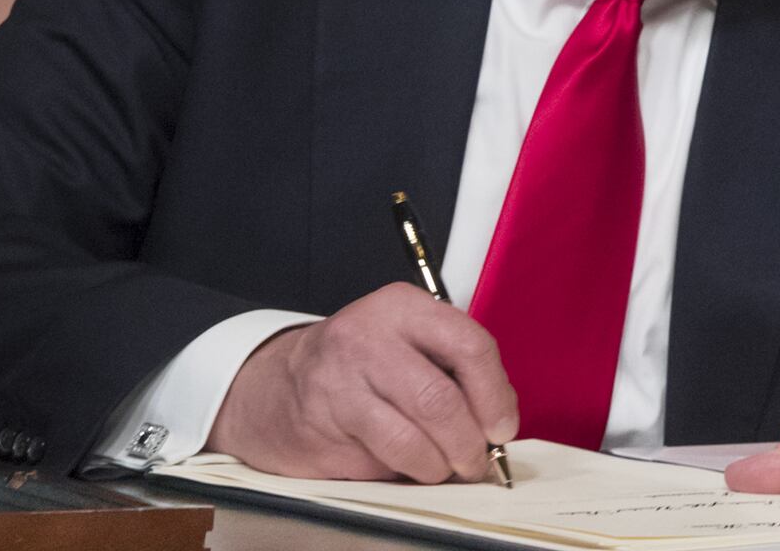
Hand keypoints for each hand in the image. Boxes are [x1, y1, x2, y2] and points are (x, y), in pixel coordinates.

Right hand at [209, 286, 516, 484]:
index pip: (469, 346)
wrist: (276, 384)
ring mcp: (336, 385)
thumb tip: (498, 420)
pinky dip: (401, 471)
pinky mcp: (317, 428)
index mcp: (401, 307)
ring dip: (437, 465)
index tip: (503, 427)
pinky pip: (376, 461)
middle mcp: (366, 340)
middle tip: (477, 461)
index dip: (495, 395)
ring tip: (443, 468)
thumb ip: (453, 367)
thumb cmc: (361, 362)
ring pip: (408, 440)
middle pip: (438, 401)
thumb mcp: (408, 339)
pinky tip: (404, 464)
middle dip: (468, 442)